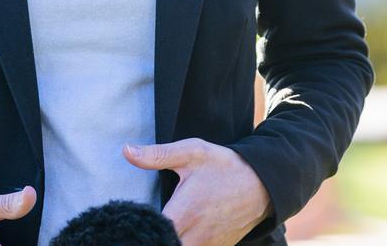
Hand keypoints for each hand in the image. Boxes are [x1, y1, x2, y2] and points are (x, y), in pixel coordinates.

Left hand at [123, 138, 272, 245]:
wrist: (261, 184)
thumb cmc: (223, 166)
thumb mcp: (191, 153)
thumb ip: (157, 154)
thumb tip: (126, 151)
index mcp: (184, 213)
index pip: (153, 233)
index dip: (140, 226)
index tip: (132, 218)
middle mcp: (195, 237)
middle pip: (164, 243)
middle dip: (152, 234)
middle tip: (145, 221)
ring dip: (167, 238)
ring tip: (158, 225)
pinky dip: (182, 241)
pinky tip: (177, 230)